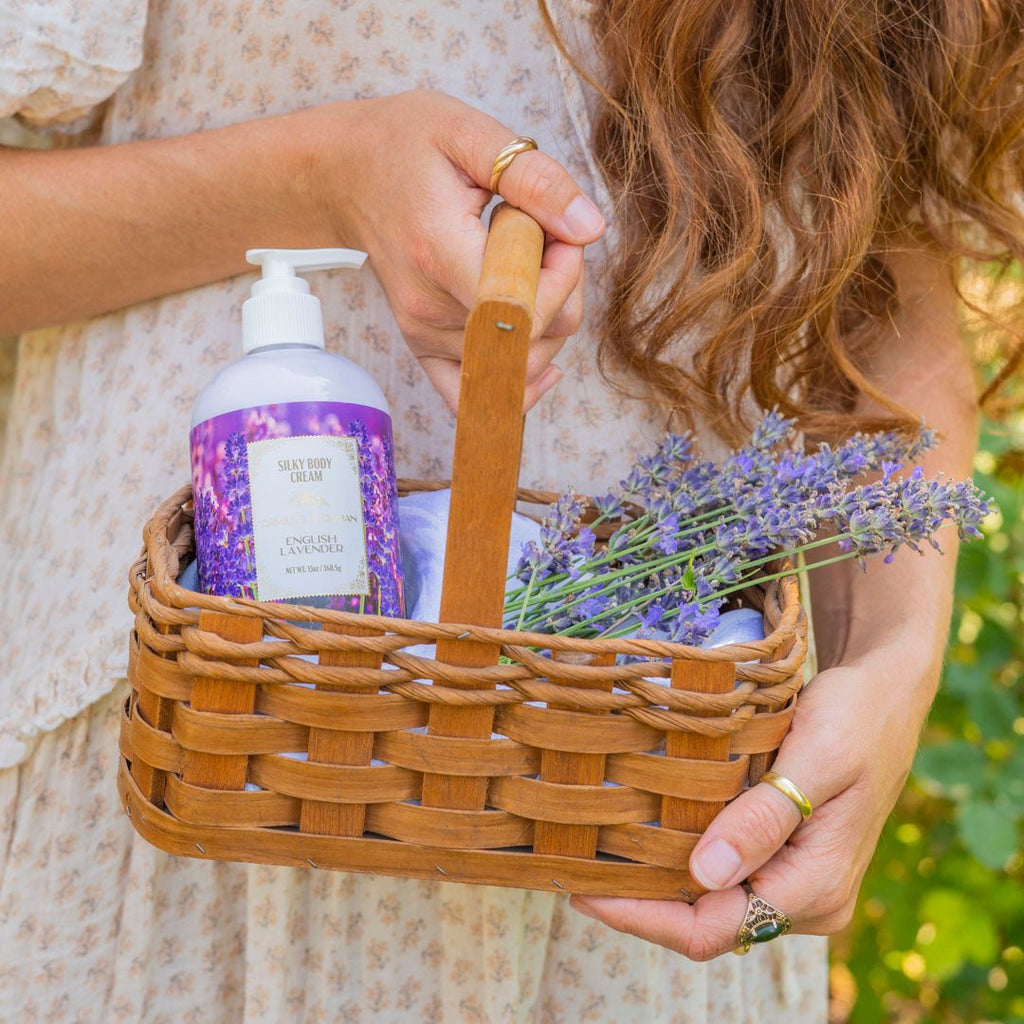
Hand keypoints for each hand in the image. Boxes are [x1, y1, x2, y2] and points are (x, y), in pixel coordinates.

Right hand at [298, 89, 605, 411]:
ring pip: (520, 362)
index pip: (525, 306)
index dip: (564, 273)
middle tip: (545, 239)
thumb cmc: (404, 146)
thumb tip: (589, 229)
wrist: (345, 175)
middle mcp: (429, 309)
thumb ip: (534, 178)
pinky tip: (540, 355)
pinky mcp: (424, 348)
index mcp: (439, 254)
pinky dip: (517, 383)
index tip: (557, 230)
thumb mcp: (469, 134)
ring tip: (523, 265)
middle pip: (532, 338)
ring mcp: (424, 335)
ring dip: (545, 319)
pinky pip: (476, 395)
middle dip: (562, 291)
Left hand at [569, 645, 940, 959]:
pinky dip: (677, 861)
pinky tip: (638, 835)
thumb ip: (765, 818)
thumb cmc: (857, 717)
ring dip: (654, 884)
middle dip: (639, 904)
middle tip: (571, 868)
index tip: (582, 889)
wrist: (885, 694)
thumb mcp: (817, 757)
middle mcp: (807, 899)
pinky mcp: (783, 858)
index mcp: (817, 886)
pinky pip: (722, 875)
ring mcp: (795, 882)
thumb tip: (706, 874)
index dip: (642, 917)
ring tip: (593, 854)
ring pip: (710, 903)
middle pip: (706, 924)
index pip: (713, 928)